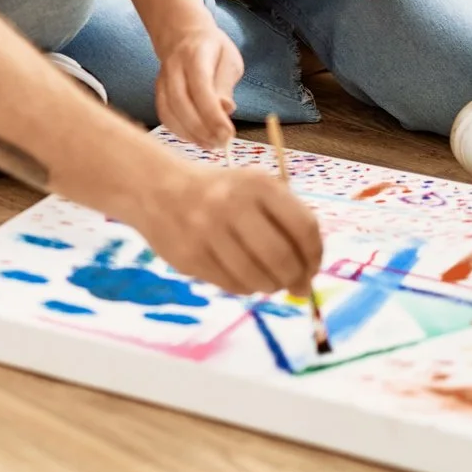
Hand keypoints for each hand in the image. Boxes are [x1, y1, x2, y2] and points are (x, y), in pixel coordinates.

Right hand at [132, 163, 322, 295]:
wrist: (157, 188)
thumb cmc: (219, 193)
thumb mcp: (255, 190)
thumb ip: (287, 225)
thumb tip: (304, 283)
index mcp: (257, 184)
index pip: (304, 227)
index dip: (315, 256)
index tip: (311, 268)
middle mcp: (231, 204)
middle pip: (282, 258)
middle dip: (294, 278)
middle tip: (293, 284)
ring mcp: (207, 231)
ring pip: (257, 278)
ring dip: (270, 286)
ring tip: (267, 280)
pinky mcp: (189, 256)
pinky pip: (232, 285)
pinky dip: (245, 287)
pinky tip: (242, 275)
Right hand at [153, 23, 240, 147]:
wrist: (183, 36)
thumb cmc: (212, 50)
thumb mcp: (228, 60)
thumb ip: (225, 85)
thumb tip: (226, 109)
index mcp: (194, 55)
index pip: (200, 87)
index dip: (212, 113)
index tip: (228, 133)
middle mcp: (173, 68)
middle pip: (180, 103)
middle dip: (201, 128)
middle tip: (221, 143)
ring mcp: (162, 81)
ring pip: (169, 112)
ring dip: (190, 134)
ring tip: (212, 145)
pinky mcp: (158, 93)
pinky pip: (165, 116)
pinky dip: (180, 132)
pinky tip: (198, 139)